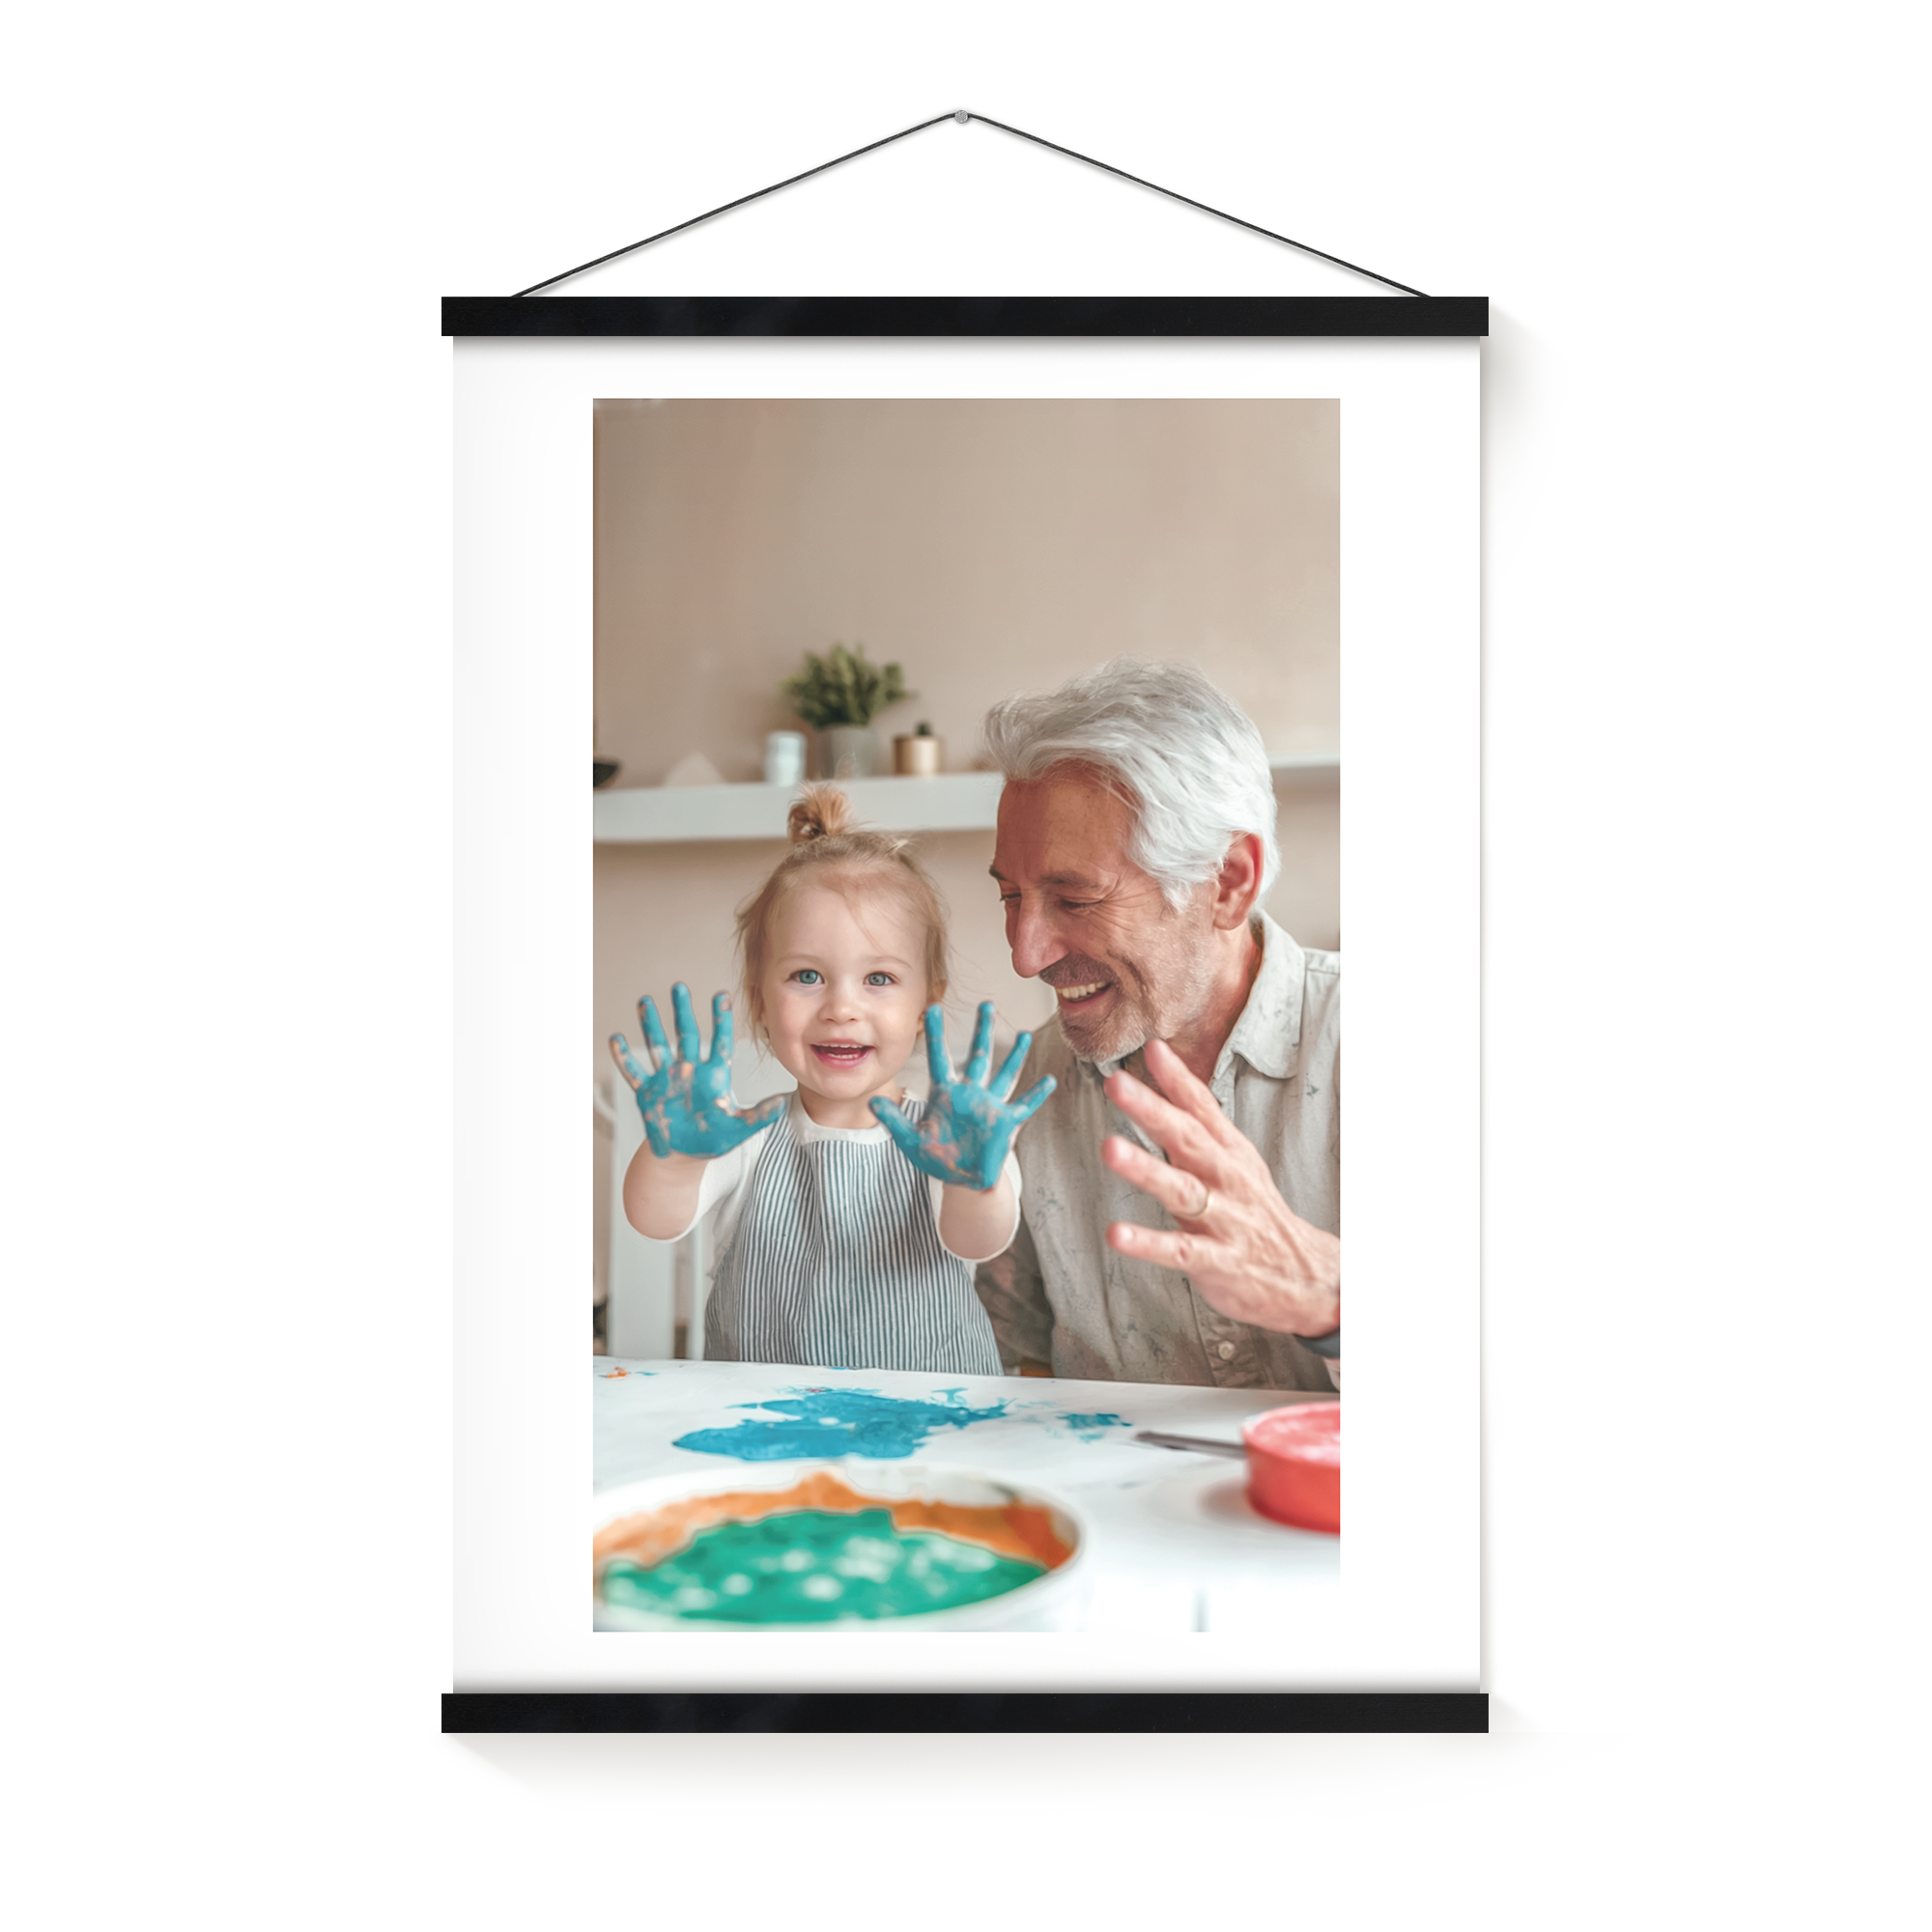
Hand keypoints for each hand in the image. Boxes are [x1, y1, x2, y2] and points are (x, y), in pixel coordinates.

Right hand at [609, 984, 785, 1159]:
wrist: (684, 1154)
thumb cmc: (713, 1139)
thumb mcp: (739, 1128)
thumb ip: (758, 1115)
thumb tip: (782, 1103)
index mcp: (714, 1075)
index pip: (720, 1041)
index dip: (721, 1019)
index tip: (721, 994)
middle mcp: (689, 1070)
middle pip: (686, 1035)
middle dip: (682, 1011)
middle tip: (679, 987)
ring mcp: (667, 1079)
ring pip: (658, 1046)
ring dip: (651, 1025)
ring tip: (645, 1001)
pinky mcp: (648, 1092)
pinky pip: (634, 1073)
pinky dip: (624, 1058)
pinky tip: (615, 1039)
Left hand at [871, 1003, 1055, 1189]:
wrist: (961, 1178)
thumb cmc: (937, 1157)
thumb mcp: (911, 1140)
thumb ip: (894, 1121)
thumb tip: (872, 1103)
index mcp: (945, 1094)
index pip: (939, 1057)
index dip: (936, 1034)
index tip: (933, 1007)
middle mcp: (970, 1093)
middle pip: (978, 1056)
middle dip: (982, 1031)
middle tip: (986, 1004)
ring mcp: (990, 1106)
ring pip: (1005, 1074)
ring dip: (1015, 1056)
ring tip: (1024, 1034)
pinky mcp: (1006, 1122)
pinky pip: (1024, 1106)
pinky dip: (1037, 1095)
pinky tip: (1049, 1081)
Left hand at [1101, 1037, 1339, 1337]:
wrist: (1304, 1274)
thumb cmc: (1254, 1208)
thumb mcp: (1234, 1156)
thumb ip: (1197, 1112)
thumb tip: (1160, 1059)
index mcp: (1229, 1151)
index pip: (1203, 1108)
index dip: (1178, 1078)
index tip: (1152, 1049)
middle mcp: (1226, 1178)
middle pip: (1188, 1139)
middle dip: (1152, 1110)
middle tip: (1117, 1084)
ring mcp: (1223, 1219)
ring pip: (1182, 1190)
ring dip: (1146, 1169)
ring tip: (1110, 1148)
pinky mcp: (1215, 1260)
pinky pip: (1179, 1250)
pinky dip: (1148, 1243)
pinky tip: (1116, 1234)